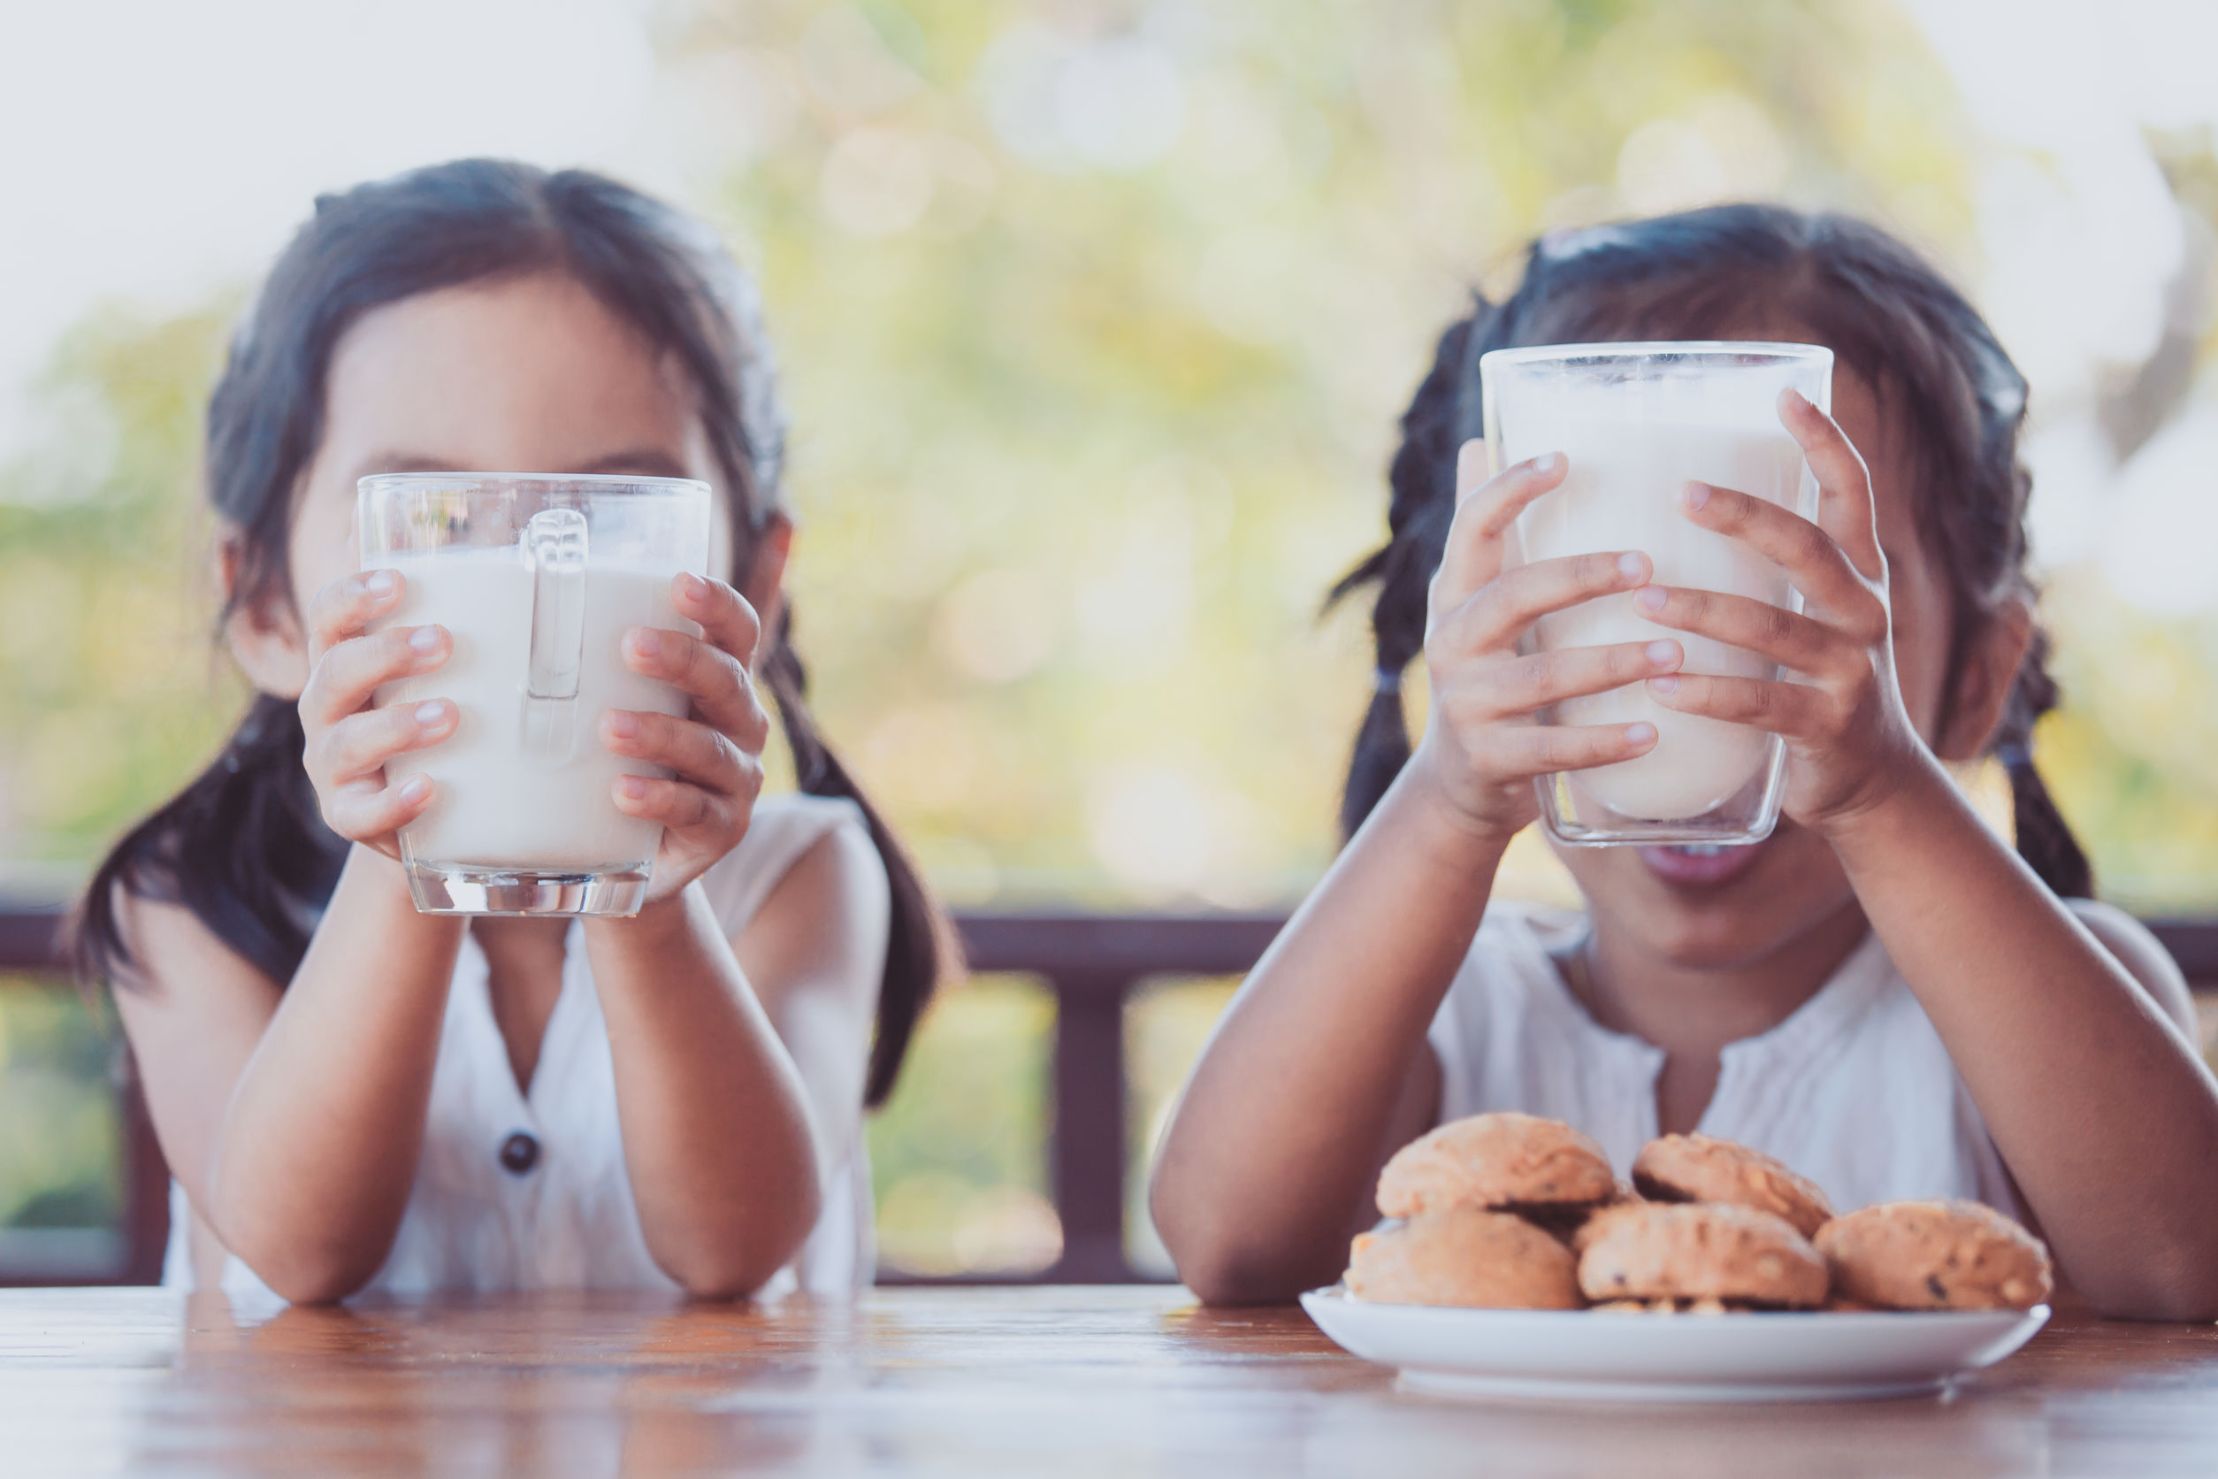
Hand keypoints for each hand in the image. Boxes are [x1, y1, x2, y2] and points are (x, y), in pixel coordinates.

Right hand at [299, 570, 455, 857]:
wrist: (427, 813)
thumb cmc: (436, 723)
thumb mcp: (442, 674)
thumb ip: (463, 628)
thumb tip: (523, 556)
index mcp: (343, 663)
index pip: (329, 619)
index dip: (352, 597)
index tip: (397, 582)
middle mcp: (326, 710)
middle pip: (334, 673)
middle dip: (386, 654)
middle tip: (444, 642)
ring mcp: (332, 766)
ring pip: (345, 743)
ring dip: (395, 726)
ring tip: (449, 715)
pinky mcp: (349, 816)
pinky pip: (359, 814)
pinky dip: (392, 802)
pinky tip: (428, 788)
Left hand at [602, 573, 771, 901]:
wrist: (626, 858)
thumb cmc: (613, 761)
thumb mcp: (611, 706)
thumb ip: (588, 663)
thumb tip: (505, 597)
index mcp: (719, 681)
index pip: (737, 632)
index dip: (718, 605)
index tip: (680, 583)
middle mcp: (739, 724)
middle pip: (728, 681)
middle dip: (683, 660)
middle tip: (630, 646)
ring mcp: (736, 779)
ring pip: (711, 748)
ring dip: (662, 733)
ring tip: (610, 727)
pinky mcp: (720, 829)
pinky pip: (696, 812)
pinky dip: (660, 800)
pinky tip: (623, 792)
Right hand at [1407, 441, 1677, 841]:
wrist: (1460, 782)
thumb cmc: (1488, 672)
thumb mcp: (1474, 604)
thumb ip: (1484, 534)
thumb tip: (1479, 439)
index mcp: (1452, 594)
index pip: (1471, 527)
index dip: (1510, 490)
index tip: (1564, 460)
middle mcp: (1450, 642)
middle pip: (1513, 596)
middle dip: (1582, 576)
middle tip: (1648, 566)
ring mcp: (1466, 703)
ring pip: (1544, 676)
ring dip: (1614, 662)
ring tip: (1675, 651)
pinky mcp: (1490, 758)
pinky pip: (1553, 749)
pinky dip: (1606, 742)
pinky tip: (1653, 732)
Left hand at [1633, 388, 1925, 831]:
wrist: (1871, 784)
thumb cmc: (1814, 686)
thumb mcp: (1806, 619)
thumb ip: (1765, 575)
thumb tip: (1677, 510)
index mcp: (1858, 576)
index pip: (1851, 495)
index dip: (1825, 442)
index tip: (1784, 394)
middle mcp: (1864, 612)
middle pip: (1808, 548)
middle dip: (1746, 517)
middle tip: (1682, 493)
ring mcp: (1851, 670)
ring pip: (1775, 628)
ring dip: (1705, 611)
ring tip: (1645, 598)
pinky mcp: (1826, 726)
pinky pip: (1762, 703)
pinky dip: (1709, 692)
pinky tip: (1662, 687)